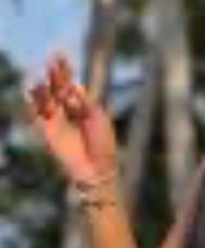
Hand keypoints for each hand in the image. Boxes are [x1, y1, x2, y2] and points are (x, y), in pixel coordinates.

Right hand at [25, 53, 118, 183]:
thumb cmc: (103, 146)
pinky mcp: (48, 131)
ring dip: (45, 84)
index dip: (64, 70)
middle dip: (55, 73)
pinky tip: (36, 88)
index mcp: (82, 107)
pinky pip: (37, 112)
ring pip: (46, 96)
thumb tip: (72, 86)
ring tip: (47, 73)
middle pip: (57, 87)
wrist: (97, 169)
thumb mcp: (97, 117)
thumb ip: (84, 101)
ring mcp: (56, 120)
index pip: (70, 84)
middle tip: (54, 58)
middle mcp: (68, 111)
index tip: (60, 55)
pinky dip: (36, 100)